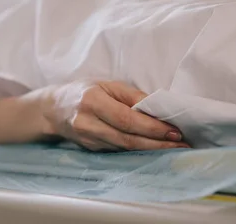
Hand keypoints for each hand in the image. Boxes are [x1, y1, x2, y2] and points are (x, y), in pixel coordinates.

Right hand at [39, 80, 188, 150]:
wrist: (53, 110)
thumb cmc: (82, 91)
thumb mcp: (106, 84)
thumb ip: (131, 95)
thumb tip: (157, 107)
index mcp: (92, 102)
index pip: (126, 119)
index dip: (151, 127)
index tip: (174, 130)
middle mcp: (88, 124)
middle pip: (128, 138)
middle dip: (158, 143)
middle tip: (183, 144)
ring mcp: (89, 140)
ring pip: (125, 148)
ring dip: (152, 149)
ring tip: (176, 148)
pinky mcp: (92, 150)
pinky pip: (119, 150)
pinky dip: (139, 150)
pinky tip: (155, 149)